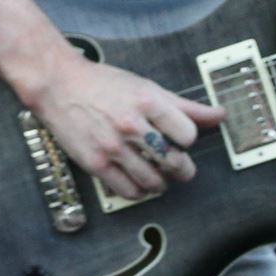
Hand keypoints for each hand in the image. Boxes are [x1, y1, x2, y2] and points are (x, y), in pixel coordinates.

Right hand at [19, 47, 223, 201]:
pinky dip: (138, 191)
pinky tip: (137, 181)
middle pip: (175, 162)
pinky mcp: (95, 162)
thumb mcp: (146, 87)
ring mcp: (112, 146)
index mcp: (147, 103)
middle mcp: (131, 125)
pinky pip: (128, 190)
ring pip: (154, 180)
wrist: (56, 83)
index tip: (179, 141)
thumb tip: (219, 115)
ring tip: (158, 176)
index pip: (188, 136)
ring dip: (161, 183)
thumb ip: (184, 105)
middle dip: (181, 168)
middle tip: (176, 166)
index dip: (186, 141)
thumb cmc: (101, 83)